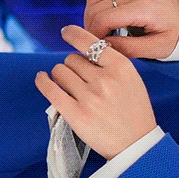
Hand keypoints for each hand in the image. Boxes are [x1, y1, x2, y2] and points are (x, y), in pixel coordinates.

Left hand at [36, 26, 158, 159]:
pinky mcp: (75, 114)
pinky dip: (42, 80)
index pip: (90, 41)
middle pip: (72, 58)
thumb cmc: (134, 111)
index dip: (73, 34)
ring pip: (60, 72)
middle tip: (80, 78)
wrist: (136, 144)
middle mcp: (104, 79)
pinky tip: (42, 78)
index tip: (66, 32)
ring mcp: (88, 97)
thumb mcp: (132, 80)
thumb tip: (82, 48)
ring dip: (61, 75)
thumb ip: (111, 63)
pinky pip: (50, 89)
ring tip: (70, 86)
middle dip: (72, 65)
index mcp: (121, 67)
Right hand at [83, 0, 178, 58]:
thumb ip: (129, 48)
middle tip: (98, 40)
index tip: (97, 46)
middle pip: (96, 6)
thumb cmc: (177, 33)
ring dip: (90, 12)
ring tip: (100, 29)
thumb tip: (103, 45)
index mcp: (144, 8)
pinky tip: (99, 10)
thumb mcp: (157, 48)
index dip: (94, 34)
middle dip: (91, 26)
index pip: (105, 18)